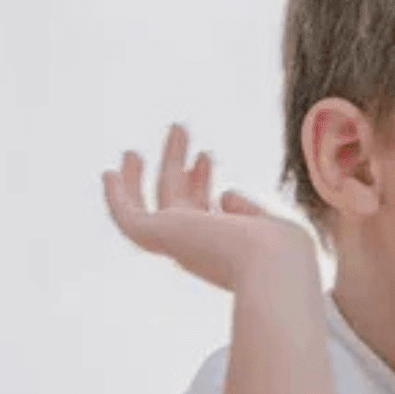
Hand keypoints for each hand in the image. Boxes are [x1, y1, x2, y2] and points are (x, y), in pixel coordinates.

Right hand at [102, 124, 312, 291]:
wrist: (273, 265)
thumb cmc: (284, 252)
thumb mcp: (268, 224)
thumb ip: (246, 212)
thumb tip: (225, 196)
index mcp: (223, 249)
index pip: (203, 212)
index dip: (200, 182)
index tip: (206, 155)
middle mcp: (196, 249)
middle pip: (178, 199)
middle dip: (178, 163)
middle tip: (179, 128)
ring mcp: (176, 244)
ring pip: (154, 201)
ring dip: (154, 166)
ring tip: (159, 131)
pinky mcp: (159, 237)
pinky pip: (128, 218)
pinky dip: (116, 197)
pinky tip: (109, 173)